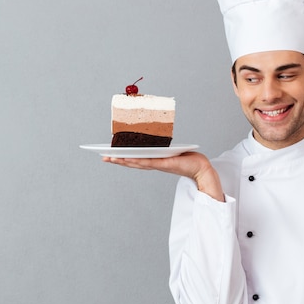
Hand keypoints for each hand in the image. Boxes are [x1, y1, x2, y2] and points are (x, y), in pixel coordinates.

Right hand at [103, 152, 224, 201]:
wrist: (201, 167)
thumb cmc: (188, 159)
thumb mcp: (170, 150)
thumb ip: (161, 147)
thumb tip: (153, 136)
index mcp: (154, 161)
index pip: (135, 160)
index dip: (121, 158)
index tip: (109, 155)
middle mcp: (154, 164)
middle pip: (132, 162)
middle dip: (117, 160)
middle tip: (103, 157)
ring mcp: (159, 164)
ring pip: (138, 163)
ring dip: (124, 161)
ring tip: (111, 158)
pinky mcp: (165, 164)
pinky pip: (149, 162)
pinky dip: (138, 161)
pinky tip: (128, 158)